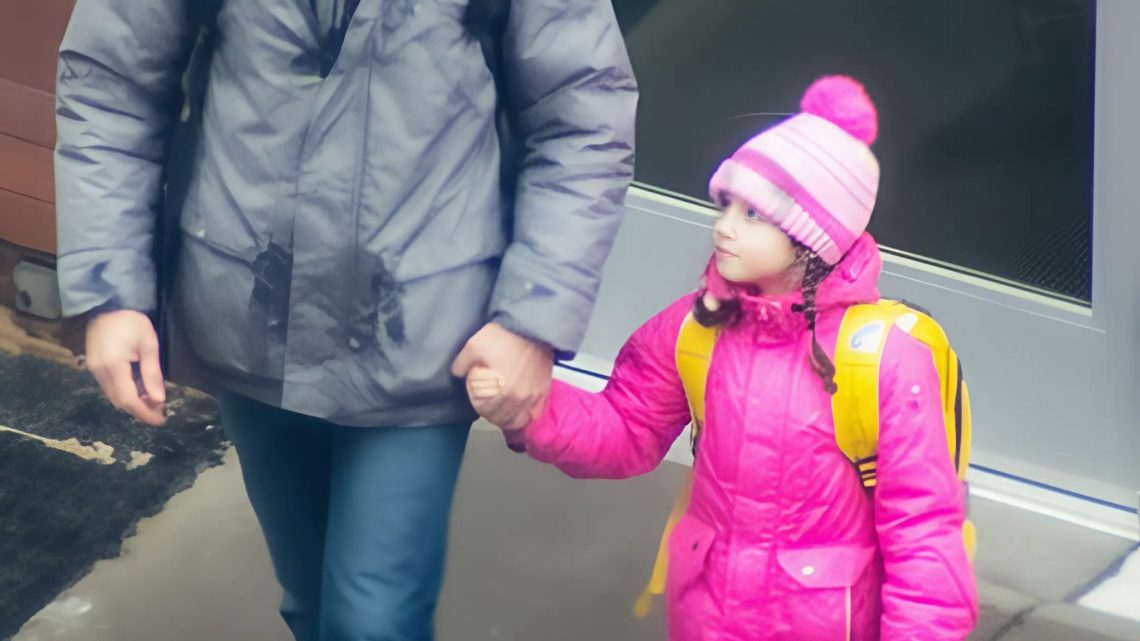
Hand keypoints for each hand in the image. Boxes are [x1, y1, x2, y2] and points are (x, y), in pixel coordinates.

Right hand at [85, 310, 166, 425]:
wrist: (106, 306)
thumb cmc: (131, 322)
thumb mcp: (148, 344)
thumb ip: (152, 373)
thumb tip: (159, 399)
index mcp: (113, 366)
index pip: (128, 399)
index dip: (144, 413)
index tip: (160, 420)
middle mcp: (99, 371)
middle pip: (119, 401)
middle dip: (140, 410)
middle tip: (160, 410)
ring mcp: (93, 370)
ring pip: (113, 396)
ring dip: (132, 402)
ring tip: (152, 401)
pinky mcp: (93, 366)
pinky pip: (109, 387)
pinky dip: (124, 393)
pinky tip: (138, 389)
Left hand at [451, 322, 552, 429]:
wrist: (531, 325)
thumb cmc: (502, 336)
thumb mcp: (474, 346)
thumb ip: (462, 364)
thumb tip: (458, 374)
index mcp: (503, 391)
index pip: (488, 412)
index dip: (480, 408)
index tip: (477, 401)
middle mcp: (521, 398)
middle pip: (504, 419)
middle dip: (493, 415)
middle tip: (488, 406)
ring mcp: (535, 395)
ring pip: (520, 419)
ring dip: (509, 419)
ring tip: (503, 412)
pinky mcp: (544, 389)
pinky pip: (536, 412)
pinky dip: (527, 415)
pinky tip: (520, 411)